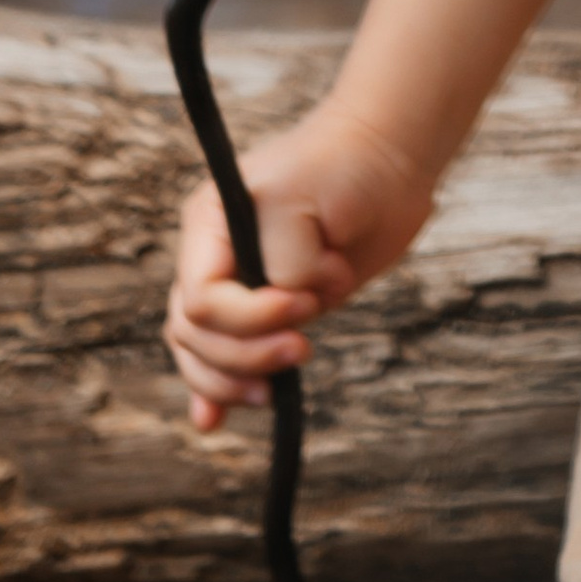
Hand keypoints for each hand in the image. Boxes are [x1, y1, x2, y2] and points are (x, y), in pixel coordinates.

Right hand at [162, 100, 434, 431]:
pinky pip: (225, 357)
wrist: (385, 159)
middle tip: (303, 349)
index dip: (248, 318)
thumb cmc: (344, 166)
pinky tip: (211, 422)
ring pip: (203, 353)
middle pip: (195, 335)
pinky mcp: (269, 309)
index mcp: (208, 224)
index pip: (202, 299)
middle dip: (244, 356)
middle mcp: (213, 258)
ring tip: (274, 392)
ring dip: (234, 380)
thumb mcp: (303, 203)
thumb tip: (288, 309)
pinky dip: (216, 391)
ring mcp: (239, 285)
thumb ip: (285, 263)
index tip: (303, 305)